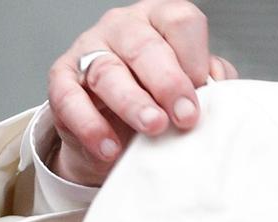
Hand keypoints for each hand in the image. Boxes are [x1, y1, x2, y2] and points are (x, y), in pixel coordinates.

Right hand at [46, 1, 235, 186]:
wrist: (114, 135)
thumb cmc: (155, 101)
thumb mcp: (187, 87)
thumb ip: (207, 81)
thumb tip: (216, 87)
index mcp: (158, 19)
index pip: (180, 21)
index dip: (194, 56)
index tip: (203, 92)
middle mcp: (122, 27)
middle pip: (145, 46)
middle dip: (168, 83)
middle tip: (184, 116)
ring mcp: (88, 49)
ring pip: (107, 71)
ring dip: (132, 103)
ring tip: (152, 128)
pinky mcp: (61, 79)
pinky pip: (69, 99)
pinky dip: (90, 126)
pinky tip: (110, 147)